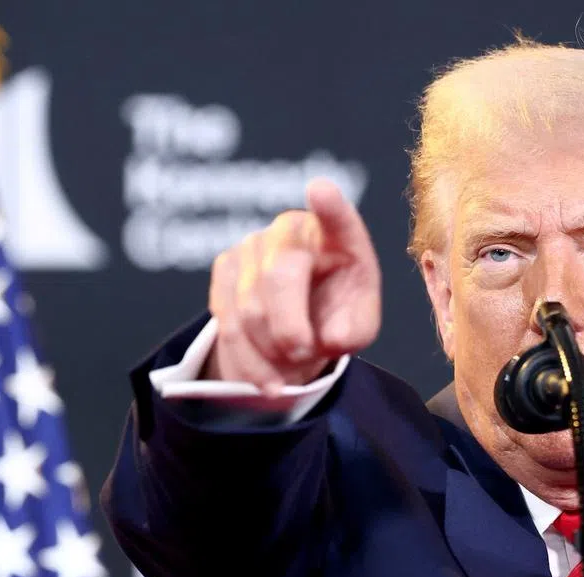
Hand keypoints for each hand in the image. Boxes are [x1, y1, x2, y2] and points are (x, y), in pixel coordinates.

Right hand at [204, 179, 380, 392]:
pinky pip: (226, 321)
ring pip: (248, 307)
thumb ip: (354, 331)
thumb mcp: (357, 327)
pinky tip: (267, 377)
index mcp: (339, 237)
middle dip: (289, 327)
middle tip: (303, 356)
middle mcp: (294, 230)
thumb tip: (331, 337)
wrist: (301, 326)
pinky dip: (248, 360)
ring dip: (269, 350)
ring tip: (290, 370)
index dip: (330, 206)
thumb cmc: (338, 317)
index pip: (337, 218)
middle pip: (279, 276)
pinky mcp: (225, 266)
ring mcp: (254, 243)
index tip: (320, 191)